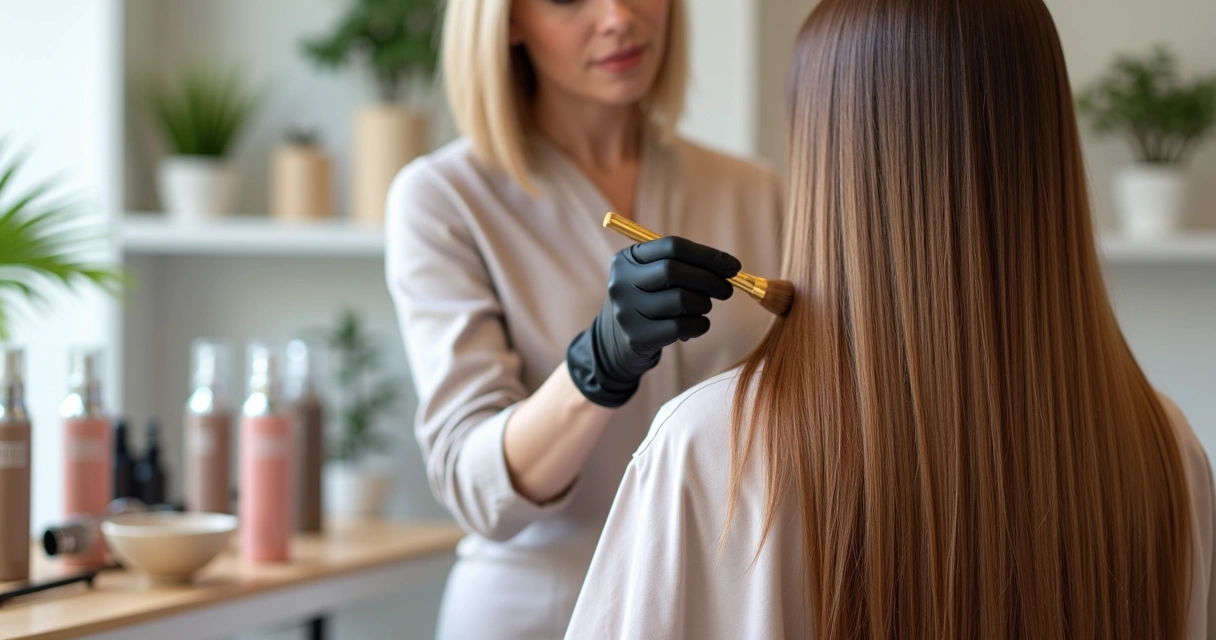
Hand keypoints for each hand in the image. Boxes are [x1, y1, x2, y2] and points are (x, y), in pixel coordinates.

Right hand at [566, 236, 740, 407]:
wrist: (615, 341)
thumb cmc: (648, 301)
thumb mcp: (651, 276)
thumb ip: (683, 266)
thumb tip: (728, 267)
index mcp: (627, 259)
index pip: (672, 246)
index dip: (707, 255)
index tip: (732, 266)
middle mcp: (621, 282)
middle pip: (674, 270)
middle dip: (710, 279)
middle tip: (726, 289)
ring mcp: (626, 311)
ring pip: (681, 300)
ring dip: (704, 304)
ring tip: (704, 307)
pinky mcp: (636, 337)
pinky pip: (681, 326)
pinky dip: (700, 325)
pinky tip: (699, 324)